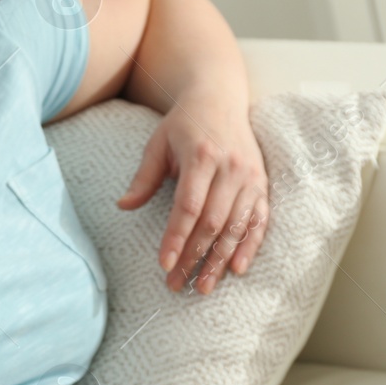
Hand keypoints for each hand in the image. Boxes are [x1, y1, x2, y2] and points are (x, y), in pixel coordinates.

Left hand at [116, 97, 268, 293]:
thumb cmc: (183, 124)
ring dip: (219, 260)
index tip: (164, 264)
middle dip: (194, 257)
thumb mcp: (157, 144)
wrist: (219, 98)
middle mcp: (230, 169)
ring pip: (236, 226)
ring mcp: (250, 177)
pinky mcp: (262, 184)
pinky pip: (259, 221)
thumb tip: (123, 206)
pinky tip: (236, 269)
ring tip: (203, 286)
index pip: (188, 207)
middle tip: (177, 283)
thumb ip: (143, 177)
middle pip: (213, 222)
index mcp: (201, 157)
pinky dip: (249, 246)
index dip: (176, 238)